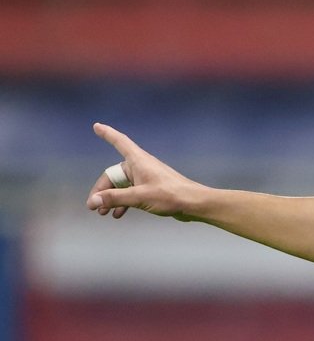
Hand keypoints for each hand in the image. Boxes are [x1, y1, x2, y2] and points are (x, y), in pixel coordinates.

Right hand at [86, 123, 203, 219]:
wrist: (194, 204)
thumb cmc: (170, 195)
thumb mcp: (139, 196)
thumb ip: (115, 198)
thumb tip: (93, 201)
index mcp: (138, 160)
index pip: (119, 142)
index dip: (107, 134)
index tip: (97, 126)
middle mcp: (141, 166)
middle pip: (114, 175)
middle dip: (102, 190)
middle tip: (93, 207)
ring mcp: (146, 178)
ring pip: (122, 186)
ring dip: (112, 198)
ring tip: (103, 213)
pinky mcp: (152, 189)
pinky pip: (132, 193)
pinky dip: (123, 202)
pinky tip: (118, 214)